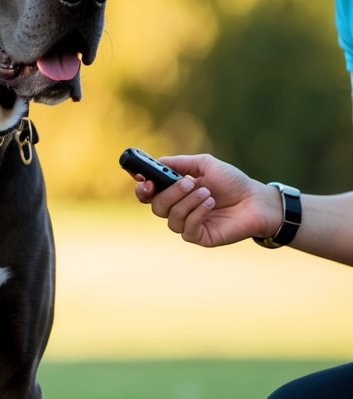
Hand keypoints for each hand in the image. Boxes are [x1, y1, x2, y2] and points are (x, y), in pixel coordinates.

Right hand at [133, 154, 282, 247]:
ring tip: (208, 193)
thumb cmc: (233, 182)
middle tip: (188, 182)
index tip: (145, 180)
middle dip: (171, 193)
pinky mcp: (200, 237)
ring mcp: (188, 225)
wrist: (256, 199)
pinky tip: (211, 204)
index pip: (149, 194)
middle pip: (157, 207)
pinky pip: (187, 229)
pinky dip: (197, 214)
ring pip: (171, 218)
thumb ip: (181, 163)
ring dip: (188, 202)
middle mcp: (179, 209)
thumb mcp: (206, 164)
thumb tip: (157, 162)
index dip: (143, 189)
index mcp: (176, 192)